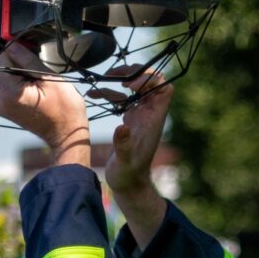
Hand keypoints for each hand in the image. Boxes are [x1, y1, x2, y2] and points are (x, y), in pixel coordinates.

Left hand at [0, 41, 89, 164]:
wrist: (66, 132)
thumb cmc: (64, 107)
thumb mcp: (49, 78)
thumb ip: (27, 60)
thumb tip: (12, 45)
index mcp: (10, 92)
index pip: (1, 59)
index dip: (16, 53)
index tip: (30, 57)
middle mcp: (0, 101)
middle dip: (8, 66)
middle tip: (28, 72)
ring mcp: (0, 109)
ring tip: (19, 80)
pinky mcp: (3, 113)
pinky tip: (8, 88)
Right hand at [88, 64, 172, 244]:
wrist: (127, 184)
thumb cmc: (128, 176)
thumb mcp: (124, 162)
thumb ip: (123, 145)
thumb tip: (122, 127)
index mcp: (153, 120)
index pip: (164, 89)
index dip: (151, 80)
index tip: (130, 84)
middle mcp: (149, 115)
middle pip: (152, 82)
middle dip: (135, 73)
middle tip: (116, 74)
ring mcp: (140, 116)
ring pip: (137, 88)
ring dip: (122, 79)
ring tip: (104, 78)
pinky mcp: (130, 120)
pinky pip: (123, 99)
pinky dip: (110, 93)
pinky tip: (94, 94)